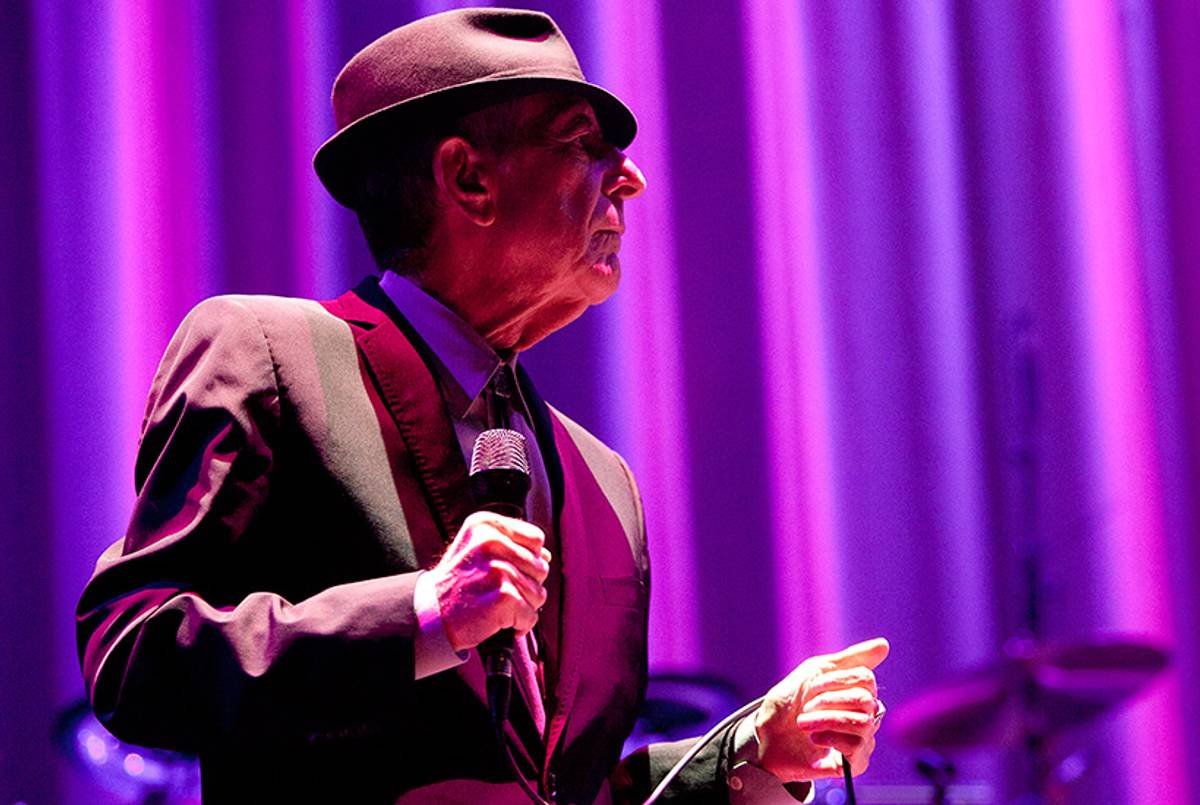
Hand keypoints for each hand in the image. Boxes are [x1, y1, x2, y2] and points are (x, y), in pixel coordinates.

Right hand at [427, 511, 551, 652]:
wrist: (429, 614)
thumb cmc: (455, 584)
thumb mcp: (475, 549)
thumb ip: (510, 545)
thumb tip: (546, 555)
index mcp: (486, 525)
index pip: (535, 539)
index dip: (527, 560)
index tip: (505, 571)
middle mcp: (493, 542)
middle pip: (540, 567)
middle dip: (526, 586)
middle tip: (497, 592)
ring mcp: (499, 569)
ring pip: (539, 593)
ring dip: (522, 606)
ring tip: (495, 606)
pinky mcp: (505, 596)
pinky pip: (530, 615)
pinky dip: (519, 625)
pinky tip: (497, 621)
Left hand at [751, 637, 889, 781]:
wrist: (767, 737)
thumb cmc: (789, 704)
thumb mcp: (814, 672)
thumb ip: (850, 659)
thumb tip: (884, 644)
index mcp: (855, 692)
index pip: (866, 679)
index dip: (836, 680)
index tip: (811, 686)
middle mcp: (864, 715)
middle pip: (866, 700)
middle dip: (830, 700)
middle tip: (806, 707)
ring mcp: (861, 740)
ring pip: (863, 723)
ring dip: (826, 719)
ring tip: (803, 723)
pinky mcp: (853, 763)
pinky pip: (858, 747)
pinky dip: (831, 738)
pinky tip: (814, 739)